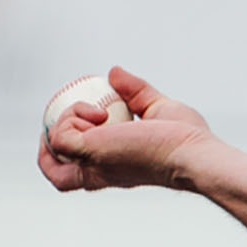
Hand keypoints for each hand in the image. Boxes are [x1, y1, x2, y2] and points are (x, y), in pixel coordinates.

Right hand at [39, 67, 213, 191]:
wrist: (196, 153)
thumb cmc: (187, 141)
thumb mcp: (156, 108)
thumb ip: (135, 91)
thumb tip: (114, 73)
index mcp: (113, 165)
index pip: (76, 170)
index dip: (70, 147)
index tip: (83, 121)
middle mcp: (100, 170)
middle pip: (56, 173)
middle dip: (50, 142)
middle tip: (70, 117)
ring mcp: (95, 164)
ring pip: (53, 150)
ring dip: (62, 121)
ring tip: (94, 111)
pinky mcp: (93, 153)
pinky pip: (58, 138)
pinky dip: (68, 119)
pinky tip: (97, 114)